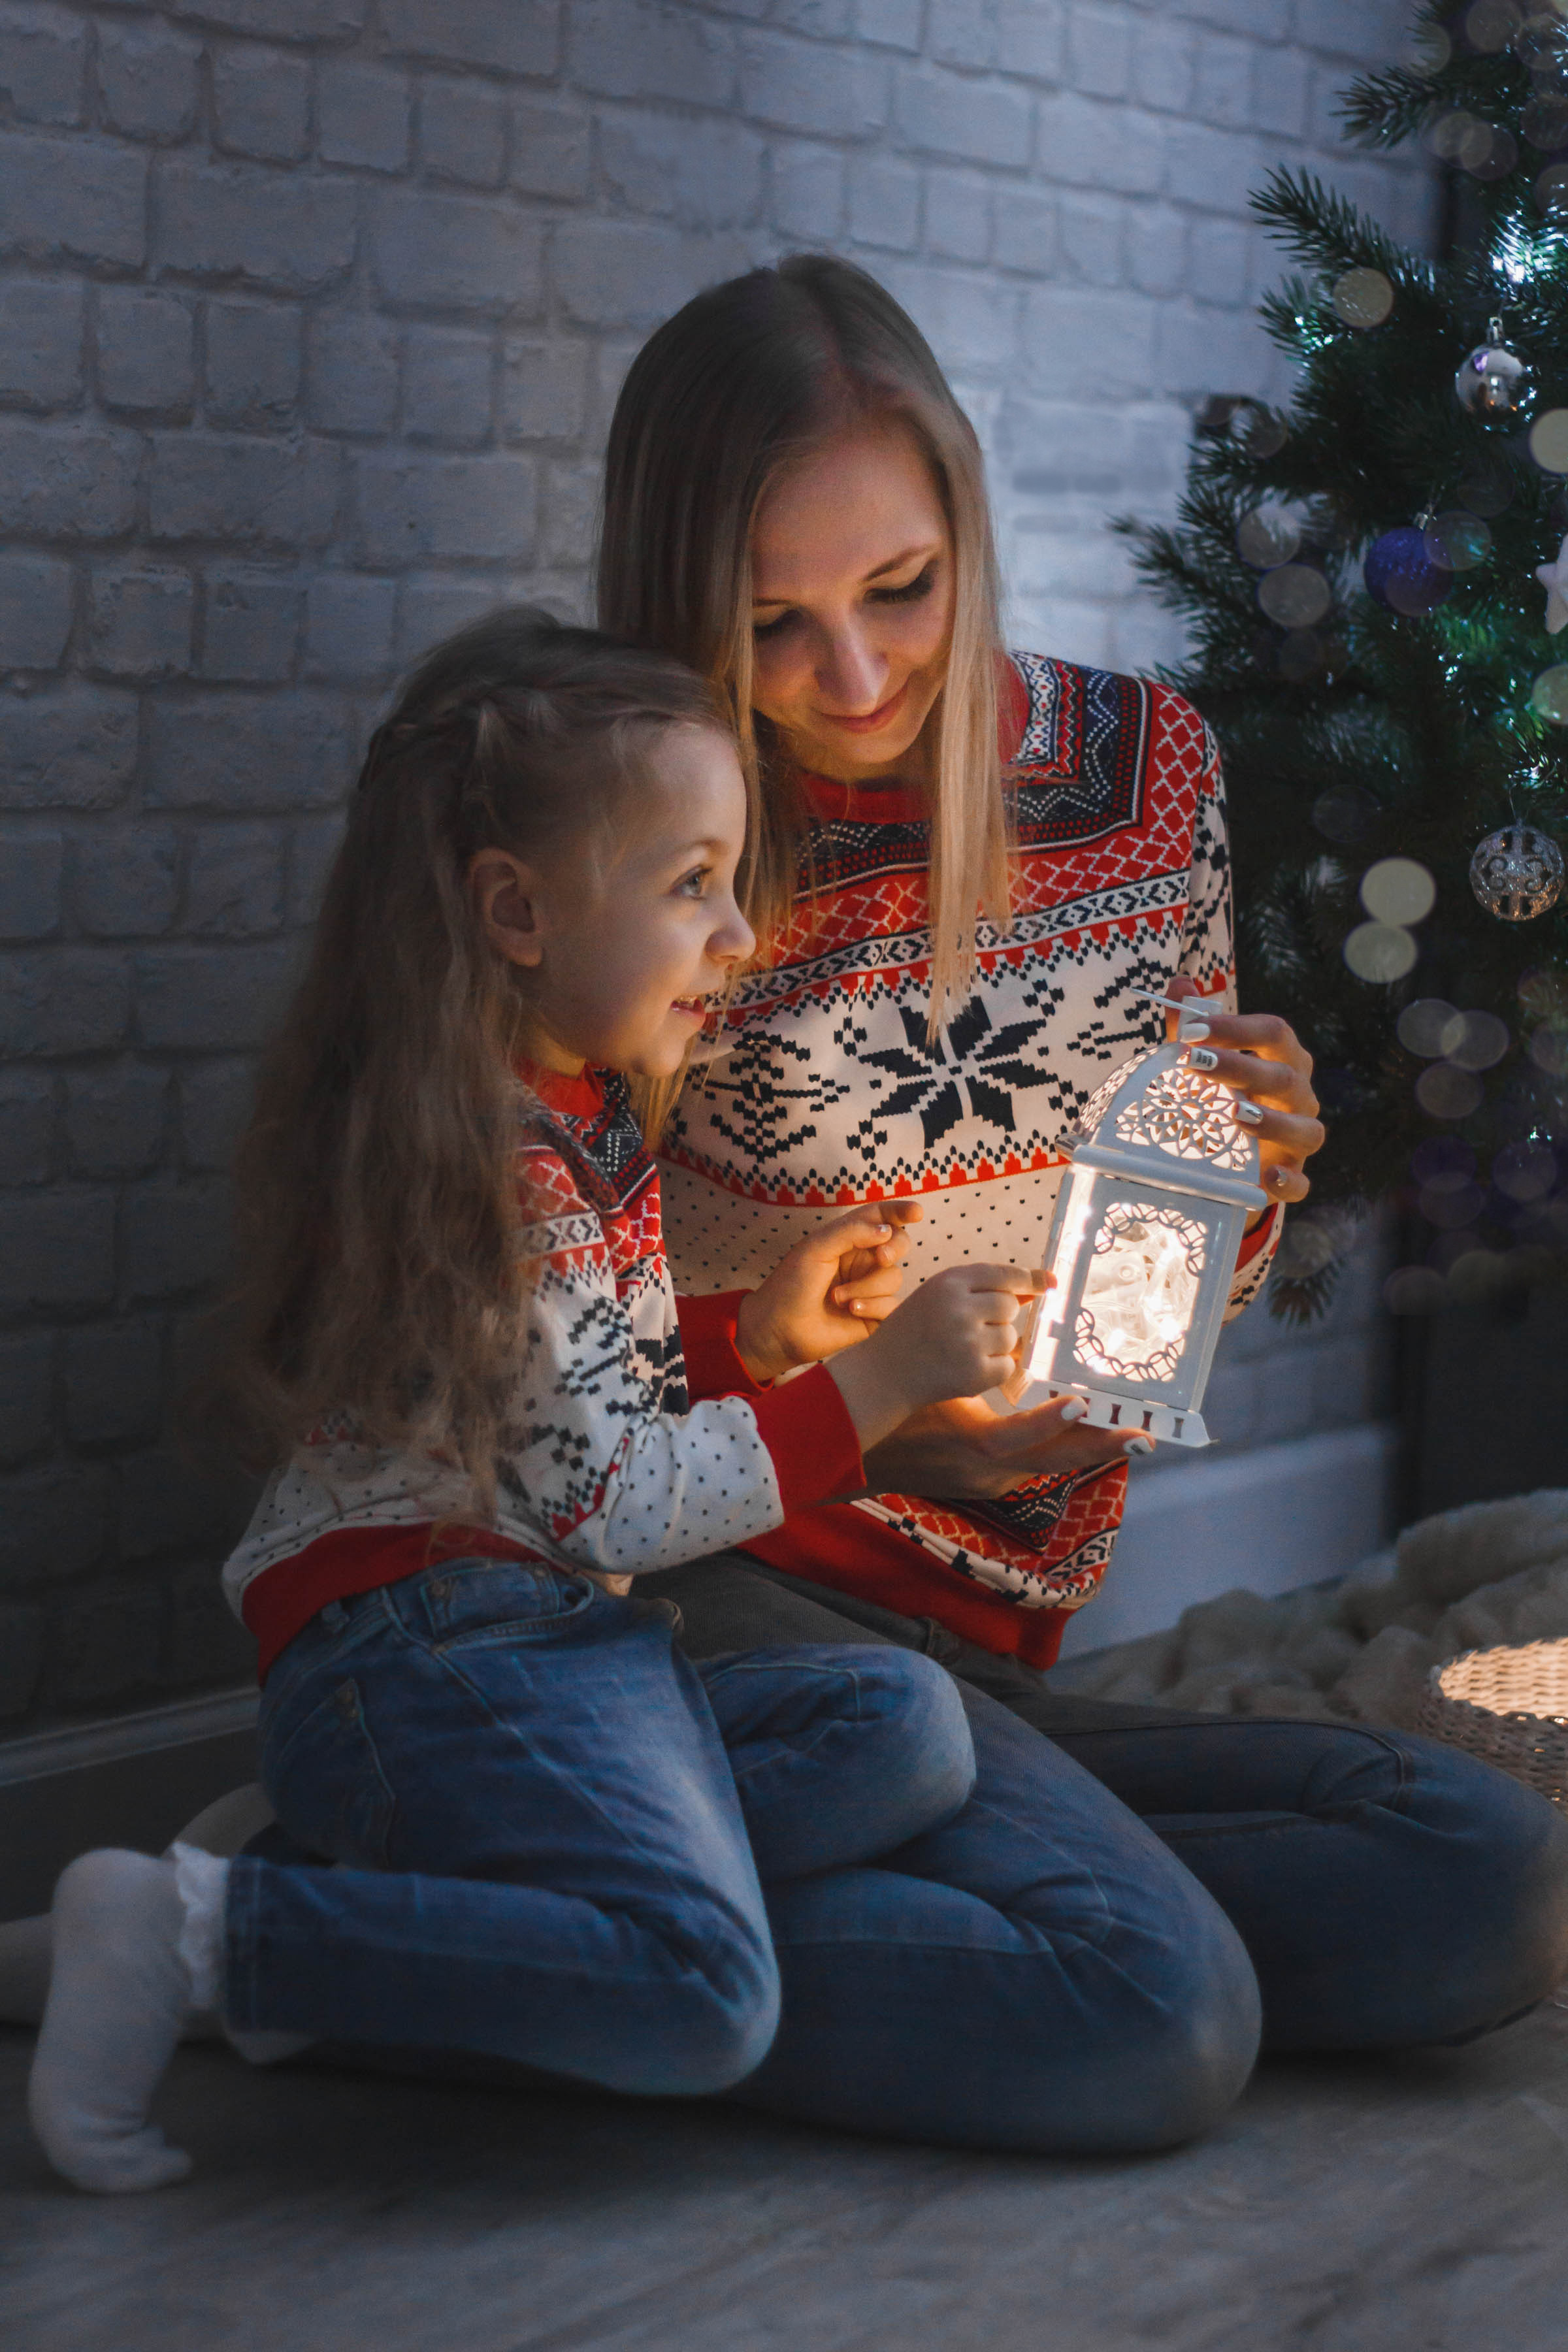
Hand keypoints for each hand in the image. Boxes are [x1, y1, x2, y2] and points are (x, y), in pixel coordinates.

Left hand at [735, 1201, 921, 1383]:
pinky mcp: (874, 1315)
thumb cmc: (791, 1285)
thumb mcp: (816, 1249)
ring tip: (837, 1297)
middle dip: (894, 1248)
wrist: (779, 1330)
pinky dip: (873, 1305)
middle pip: (898, 1244)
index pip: (879, 1217)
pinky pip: (892, 1305)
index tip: (917, 1212)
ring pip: (894, 1277)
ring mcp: (869, 1288)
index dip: (900, 1211)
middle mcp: (862, 1261)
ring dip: (867, 1286)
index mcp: (848, 1239)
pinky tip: (851, 1310)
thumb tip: (887, 1230)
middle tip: (880, 1257)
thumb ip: (851, 1233)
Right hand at [827, 1263, 1044, 1453]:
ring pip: (1011, 1337)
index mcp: (949, 1282)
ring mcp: (967, 1341)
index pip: (1004, 1274)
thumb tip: (1043, 1284)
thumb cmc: (915, 1330)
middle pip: (1010, 1306)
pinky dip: (995, 1369)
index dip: (1030, 1279)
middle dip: (999, 1317)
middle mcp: (959, 1307)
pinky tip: (968, 1368)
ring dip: (997, 1344)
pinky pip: (1008, 1365)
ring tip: (964, 1349)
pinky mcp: (974, 1373)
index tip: (1050, 1284)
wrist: (884, 1374)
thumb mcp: (941, 1296)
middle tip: (970, 1328)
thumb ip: (986, 1287)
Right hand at [860, 1392, 1132, 1499]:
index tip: (1081, 1404)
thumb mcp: (938, 1393)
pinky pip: (1040, 1464)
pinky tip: (1091, 1432)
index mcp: (972, 1446)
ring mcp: (996, 1482)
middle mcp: (992, 1472)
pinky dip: (1066, 1448)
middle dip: (1102, 1447)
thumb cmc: (899, 1416)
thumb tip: (1022, 1356)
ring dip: (1090, 1447)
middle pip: (1055, 1462)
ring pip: (1053, 1464)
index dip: (1050, 1422)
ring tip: (1130, 1430)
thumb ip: (979, 1381)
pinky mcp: (996, 1482)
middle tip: (1144, 1437)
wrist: (866, 1458)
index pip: (1017, 1438)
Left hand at [1163, 977, 1324, 1215]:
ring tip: (1237, 1115)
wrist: (1234, 1155)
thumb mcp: (1203, 1061)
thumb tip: (1179, 982)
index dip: (1234, 1027)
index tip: (1189, 1031)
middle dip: (1240, 1067)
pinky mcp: (1293, 1175)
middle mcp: (1299, 1095)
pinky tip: (1268, 1178)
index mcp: (1284, 1058)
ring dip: (1273, 1122)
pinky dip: (1289, 1182)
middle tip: (1195, 1062)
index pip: (1273, 1031)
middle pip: (1284, 1076)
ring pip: (1305, 1129)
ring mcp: (1300, 1137)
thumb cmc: (1221, 1094)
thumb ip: (1191, 1024)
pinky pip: (1301, 1183)